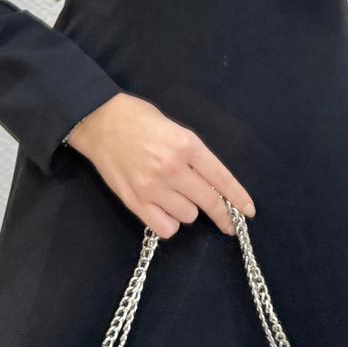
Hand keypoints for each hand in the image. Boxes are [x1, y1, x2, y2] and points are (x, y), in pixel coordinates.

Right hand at [66, 92, 256, 239]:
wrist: (99, 121)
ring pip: (188, 216)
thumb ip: (193, 155)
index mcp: (186, 144)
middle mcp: (173, 168)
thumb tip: (212, 183)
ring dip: (187, 210)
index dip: (238, 198)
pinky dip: (168, 223)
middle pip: (209, 202)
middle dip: (222, 215)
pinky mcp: (135, 202)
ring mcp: (153, 187)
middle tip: (226, 222)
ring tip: (174, 195)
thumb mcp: (174, 127)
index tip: (248, 212)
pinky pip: (165, 228)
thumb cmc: (139, 118)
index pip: (221, 178)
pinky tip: (163, 210)